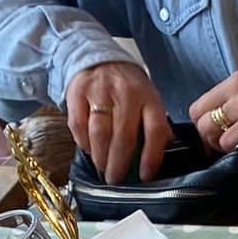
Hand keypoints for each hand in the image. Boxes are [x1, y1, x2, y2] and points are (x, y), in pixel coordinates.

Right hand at [67, 62, 170, 183]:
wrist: (100, 58)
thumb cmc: (129, 90)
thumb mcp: (149, 102)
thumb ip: (156, 127)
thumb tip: (159, 158)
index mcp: (149, 98)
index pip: (155, 131)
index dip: (151, 157)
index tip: (146, 176)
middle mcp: (126, 93)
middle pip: (123, 136)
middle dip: (119, 163)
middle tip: (116, 180)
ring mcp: (100, 91)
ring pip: (100, 132)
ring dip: (100, 156)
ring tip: (103, 169)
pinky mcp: (78, 91)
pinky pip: (78, 124)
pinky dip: (82, 142)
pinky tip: (88, 150)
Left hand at [188, 72, 237, 152]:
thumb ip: (236, 99)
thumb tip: (221, 119)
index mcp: (235, 81)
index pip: (200, 103)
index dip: (203, 122)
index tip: (212, 132)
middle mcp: (235, 91)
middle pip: (200, 117)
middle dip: (206, 135)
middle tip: (218, 144)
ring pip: (208, 130)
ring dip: (216, 143)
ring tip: (230, 147)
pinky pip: (226, 141)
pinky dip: (230, 149)